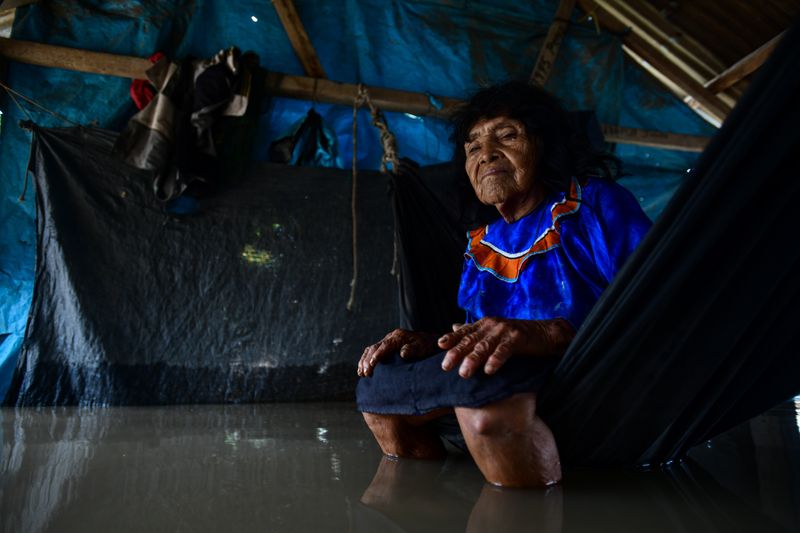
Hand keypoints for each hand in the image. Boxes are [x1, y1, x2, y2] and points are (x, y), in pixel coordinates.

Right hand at [357, 329, 438, 376]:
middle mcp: (390, 337)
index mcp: (398, 336)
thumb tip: (403, 353)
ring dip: (364, 361)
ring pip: (371, 349)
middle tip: (365, 373)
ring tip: (361, 373)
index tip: (372, 365)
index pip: (385, 346)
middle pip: (374, 348)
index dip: (377, 355)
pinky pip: (372, 351)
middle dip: (368, 360)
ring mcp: (387, 341)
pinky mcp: (386, 346)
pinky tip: (362, 370)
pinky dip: (366, 360)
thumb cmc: (427, 346)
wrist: (430, 342)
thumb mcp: (423, 347)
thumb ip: (413, 349)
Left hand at [437, 317, 573, 377]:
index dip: (452, 338)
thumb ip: (474, 331)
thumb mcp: (493, 332)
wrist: (545, 333)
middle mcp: (491, 325)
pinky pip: (504, 351)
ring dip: (473, 360)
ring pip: (485, 346)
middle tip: (446, 366)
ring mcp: (504, 330)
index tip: (440, 345)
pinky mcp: (517, 338)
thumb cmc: (517, 336)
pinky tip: (489, 370)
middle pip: (471, 340)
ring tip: (464, 373)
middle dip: (457, 353)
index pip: (464, 331)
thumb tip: (453, 326)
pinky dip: (496, 360)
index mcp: (484, 324)